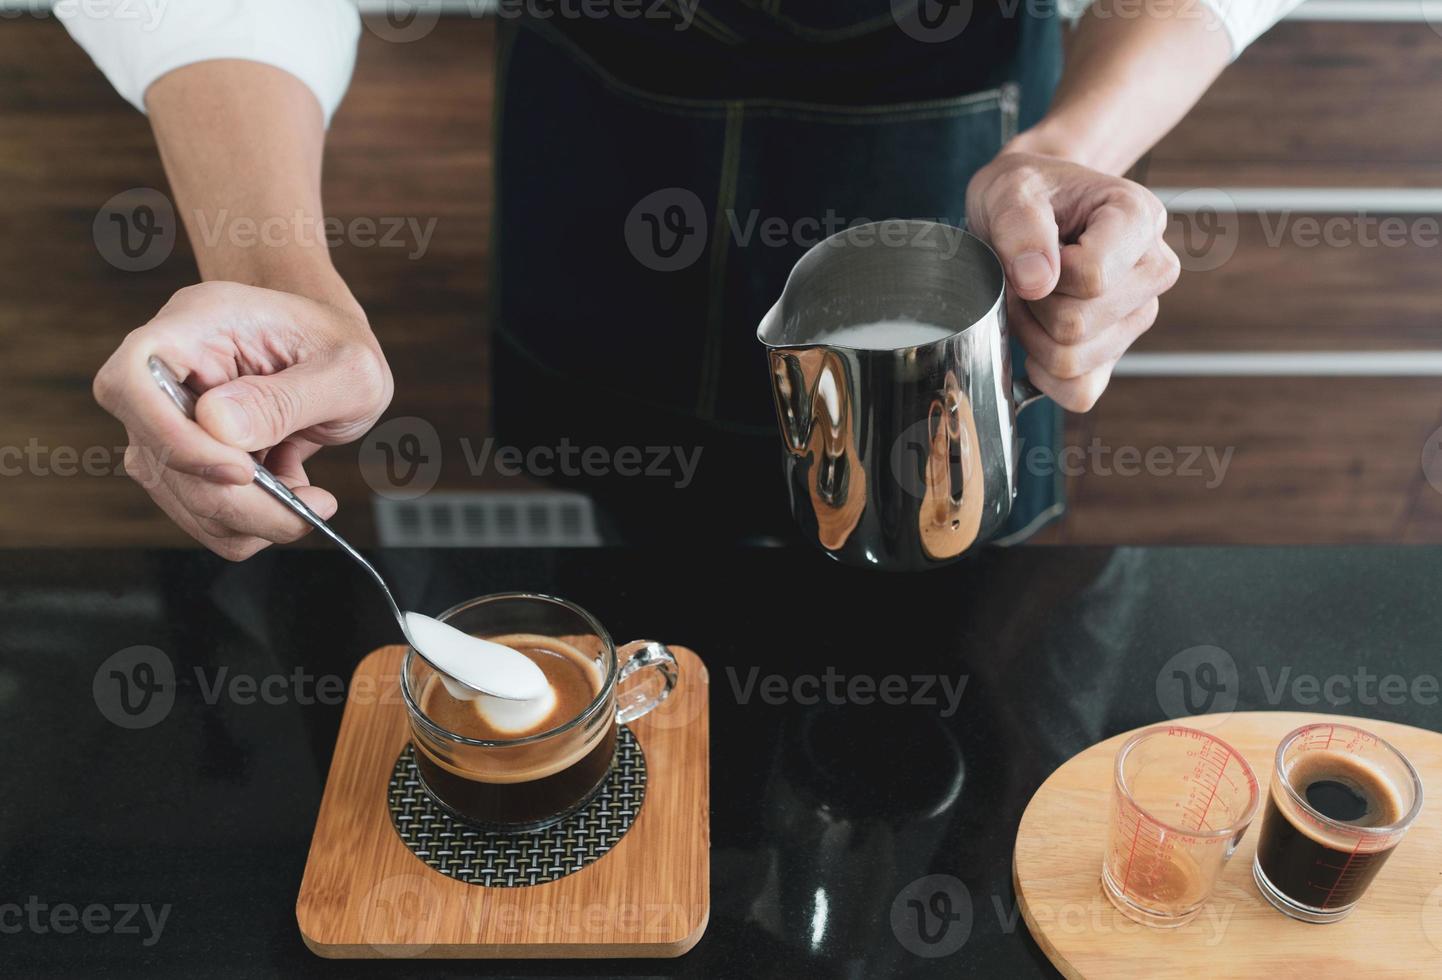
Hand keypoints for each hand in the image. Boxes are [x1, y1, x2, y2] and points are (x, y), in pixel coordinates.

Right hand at [93, 281, 392, 558]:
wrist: (341, 354)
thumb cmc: (341, 346)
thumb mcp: (347, 369)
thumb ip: (285, 399)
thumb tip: (217, 427)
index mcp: (199, 324)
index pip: (132, 378)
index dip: (172, 437)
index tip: (242, 471)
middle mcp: (171, 370)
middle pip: (157, 455)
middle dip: (235, 501)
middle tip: (308, 510)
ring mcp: (170, 417)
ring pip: (177, 495)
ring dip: (248, 518)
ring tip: (309, 496)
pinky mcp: (186, 456)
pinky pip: (199, 511)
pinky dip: (247, 524)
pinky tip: (289, 498)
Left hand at [965, 151, 1179, 410]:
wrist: (1031, 206)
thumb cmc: (1025, 194)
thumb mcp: (1010, 190)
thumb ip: (1021, 226)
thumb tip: (1038, 283)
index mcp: (1140, 219)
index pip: (1091, 278)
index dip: (1042, 275)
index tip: (1030, 252)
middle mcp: (1153, 270)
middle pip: (1078, 326)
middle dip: (1031, 307)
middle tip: (1020, 277)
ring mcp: (1140, 315)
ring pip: (1074, 362)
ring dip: (1032, 336)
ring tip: (1029, 299)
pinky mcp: (1117, 352)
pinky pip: (1081, 392)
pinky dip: (1045, 375)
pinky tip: (1035, 338)